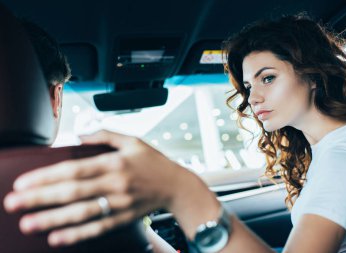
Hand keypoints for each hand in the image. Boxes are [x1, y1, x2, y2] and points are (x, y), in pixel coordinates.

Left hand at [3, 130, 190, 246]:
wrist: (176, 186)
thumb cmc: (154, 162)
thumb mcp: (133, 141)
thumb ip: (105, 134)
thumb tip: (79, 133)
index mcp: (114, 162)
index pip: (74, 169)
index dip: (47, 176)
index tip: (23, 182)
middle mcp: (115, 184)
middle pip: (72, 192)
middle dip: (40, 198)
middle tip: (14, 203)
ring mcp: (119, 204)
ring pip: (81, 213)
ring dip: (52, 219)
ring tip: (28, 224)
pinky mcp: (123, 218)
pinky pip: (97, 228)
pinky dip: (77, 234)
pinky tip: (57, 237)